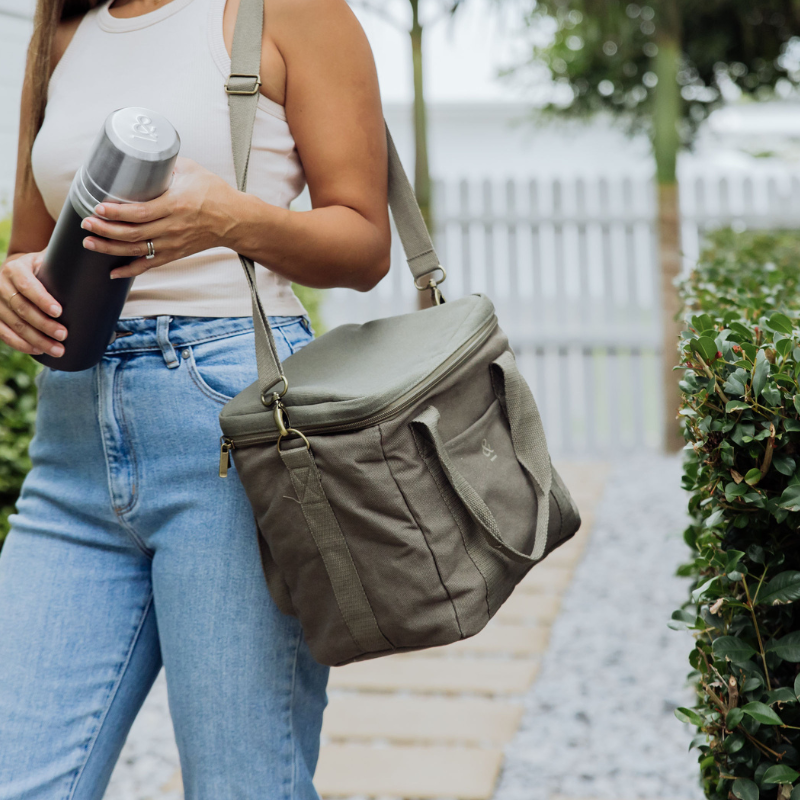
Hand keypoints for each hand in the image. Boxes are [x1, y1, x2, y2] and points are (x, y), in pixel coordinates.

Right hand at [0, 251, 66, 356]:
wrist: (18, 269)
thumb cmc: (43, 268)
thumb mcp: (50, 261)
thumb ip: (64, 266)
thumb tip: (96, 275)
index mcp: (15, 268)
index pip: (26, 285)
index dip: (42, 300)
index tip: (59, 312)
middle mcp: (1, 284)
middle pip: (21, 308)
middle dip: (43, 324)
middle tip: (64, 335)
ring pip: (14, 324)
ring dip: (36, 339)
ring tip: (58, 350)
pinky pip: (3, 333)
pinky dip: (20, 344)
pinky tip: (37, 350)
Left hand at [79, 157, 237, 279]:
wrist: (235, 219)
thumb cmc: (214, 192)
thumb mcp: (191, 170)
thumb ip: (165, 165)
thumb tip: (139, 155)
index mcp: (176, 205)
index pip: (140, 212)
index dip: (116, 213)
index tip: (98, 208)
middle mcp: (173, 228)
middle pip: (133, 233)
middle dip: (105, 230)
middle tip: (86, 224)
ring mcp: (173, 243)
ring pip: (137, 250)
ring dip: (110, 248)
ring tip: (89, 242)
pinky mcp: (175, 253)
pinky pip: (150, 265)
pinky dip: (130, 271)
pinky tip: (112, 272)